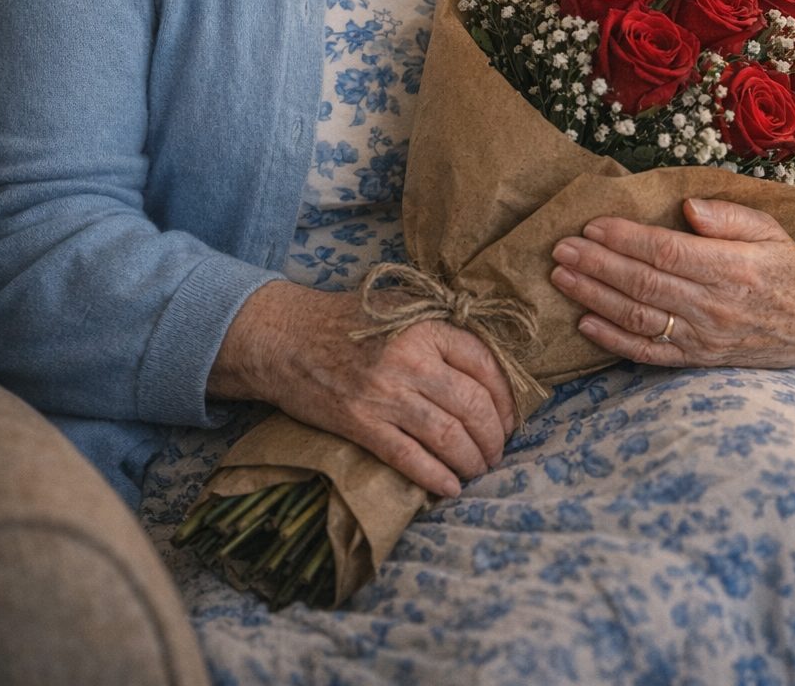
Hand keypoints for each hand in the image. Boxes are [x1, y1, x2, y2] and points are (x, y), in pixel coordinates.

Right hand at [209, 280, 515, 497]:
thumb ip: (440, 328)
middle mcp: (410, 359)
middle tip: (499, 450)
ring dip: (472, 460)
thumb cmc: (347, 321)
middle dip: (494, 436)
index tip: (510, 416)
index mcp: (425, 326)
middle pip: (473, 406)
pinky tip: (450, 487)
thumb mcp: (400, 308)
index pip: (485, 364)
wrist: (285, 338)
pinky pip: (410, 458)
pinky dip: (436, 477)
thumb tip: (487, 363)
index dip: (506, 396)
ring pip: (448, 437)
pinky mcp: (361, 424)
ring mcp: (385, 395)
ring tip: (480, 469)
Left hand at [549, 199, 794, 369]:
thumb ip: (729, 216)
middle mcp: (714, 307)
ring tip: (562, 277)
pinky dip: (613, 341)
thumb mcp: (770, 230)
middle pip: (644, 284)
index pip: (667, 252)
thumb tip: (688, 206)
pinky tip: (585, 322)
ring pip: (639, 318)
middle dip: (597, 265)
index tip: (593, 226)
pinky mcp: (697, 359)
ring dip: (595, 298)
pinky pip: (649, 353)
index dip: (626, 240)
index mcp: (732, 268)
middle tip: (561, 248)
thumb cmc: (785, 268)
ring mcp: (703, 338)